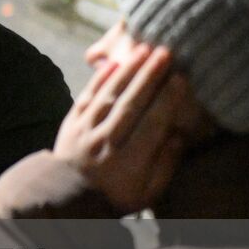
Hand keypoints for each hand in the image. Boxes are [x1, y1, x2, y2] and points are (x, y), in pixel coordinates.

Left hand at [52, 40, 202, 213]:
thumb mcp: (148, 192)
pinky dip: (98, 80)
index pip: (152, 125)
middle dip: (148, 76)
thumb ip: (166, 165)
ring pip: (108, 96)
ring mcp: (85, 131)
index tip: (180, 78)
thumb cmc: (117, 194)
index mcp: (129, 162)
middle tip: (165, 52)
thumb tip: (180, 135)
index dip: (166, 100)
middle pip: (130, 104)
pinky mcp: (70, 123)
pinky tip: (113, 63)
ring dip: (126, 71)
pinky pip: (86, 97)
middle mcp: (106, 143)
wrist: (68, 198)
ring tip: (144, 49)